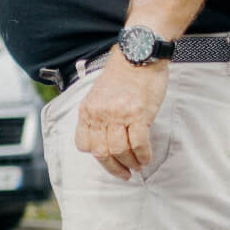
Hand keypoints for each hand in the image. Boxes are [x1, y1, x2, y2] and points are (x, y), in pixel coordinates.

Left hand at [76, 59, 168, 179]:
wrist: (138, 55)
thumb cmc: (122, 75)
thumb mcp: (99, 95)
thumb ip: (98, 115)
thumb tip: (105, 137)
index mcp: (87, 111)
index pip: (83, 144)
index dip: (95, 156)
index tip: (107, 161)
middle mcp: (99, 115)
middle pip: (101, 152)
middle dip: (113, 167)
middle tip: (124, 174)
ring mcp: (118, 115)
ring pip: (119, 150)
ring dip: (130, 163)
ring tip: (138, 166)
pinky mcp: (138, 114)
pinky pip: (138, 143)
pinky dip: (143, 155)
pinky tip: (146, 158)